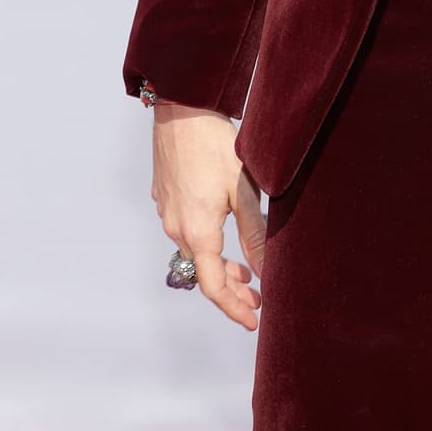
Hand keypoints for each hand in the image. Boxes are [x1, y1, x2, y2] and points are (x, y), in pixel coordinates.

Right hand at [150, 101, 265, 329]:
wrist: (181, 110)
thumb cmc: (215, 146)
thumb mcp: (243, 191)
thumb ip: (255, 234)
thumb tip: (266, 271)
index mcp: (198, 232)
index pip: (213, 286)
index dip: (233, 308)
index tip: (254, 320)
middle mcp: (177, 228)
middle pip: (204, 272)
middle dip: (231, 289)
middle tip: (258, 297)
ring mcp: (168, 213)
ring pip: (195, 252)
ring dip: (220, 265)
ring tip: (245, 269)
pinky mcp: (166, 197)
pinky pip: (186, 232)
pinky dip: (207, 244)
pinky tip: (225, 234)